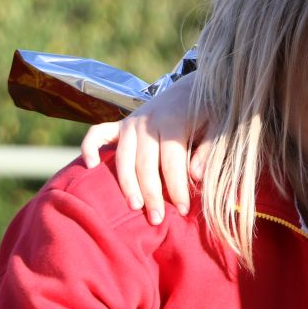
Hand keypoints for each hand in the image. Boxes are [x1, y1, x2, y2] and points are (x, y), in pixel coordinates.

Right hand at [80, 73, 202, 224]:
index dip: (177, 187)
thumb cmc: (208, 113)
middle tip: (156, 219)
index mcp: (173, 121)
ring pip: (123, 157)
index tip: (184, 210)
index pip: (171, 161)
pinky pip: (98, 133)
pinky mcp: (121, 124)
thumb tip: (196, 176)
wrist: (190, 89)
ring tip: (134, 207)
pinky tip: (91, 166)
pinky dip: (90, 147)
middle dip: (151, 193)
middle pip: (145, 163)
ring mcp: (131, 123)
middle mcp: (148, 122)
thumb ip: (208, 151)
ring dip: (126, 184)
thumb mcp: (218, 127)